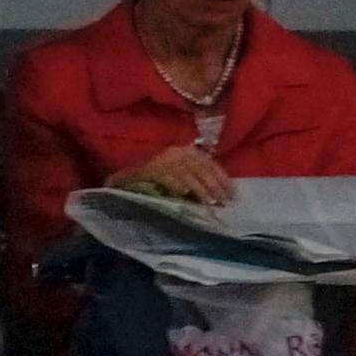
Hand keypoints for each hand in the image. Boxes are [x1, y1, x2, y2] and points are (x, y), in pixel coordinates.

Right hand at [113, 144, 232, 204]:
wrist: (122, 176)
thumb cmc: (152, 178)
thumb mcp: (176, 172)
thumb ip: (193, 177)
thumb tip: (218, 192)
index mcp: (184, 151)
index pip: (208, 163)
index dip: (222, 178)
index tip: (233, 194)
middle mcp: (175, 152)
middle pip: (201, 169)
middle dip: (215, 186)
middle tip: (224, 202)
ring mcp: (163, 160)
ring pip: (188, 175)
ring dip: (201, 190)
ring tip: (210, 204)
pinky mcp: (150, 169)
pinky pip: (168, 178)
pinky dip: (177, 186)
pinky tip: (185, 196)